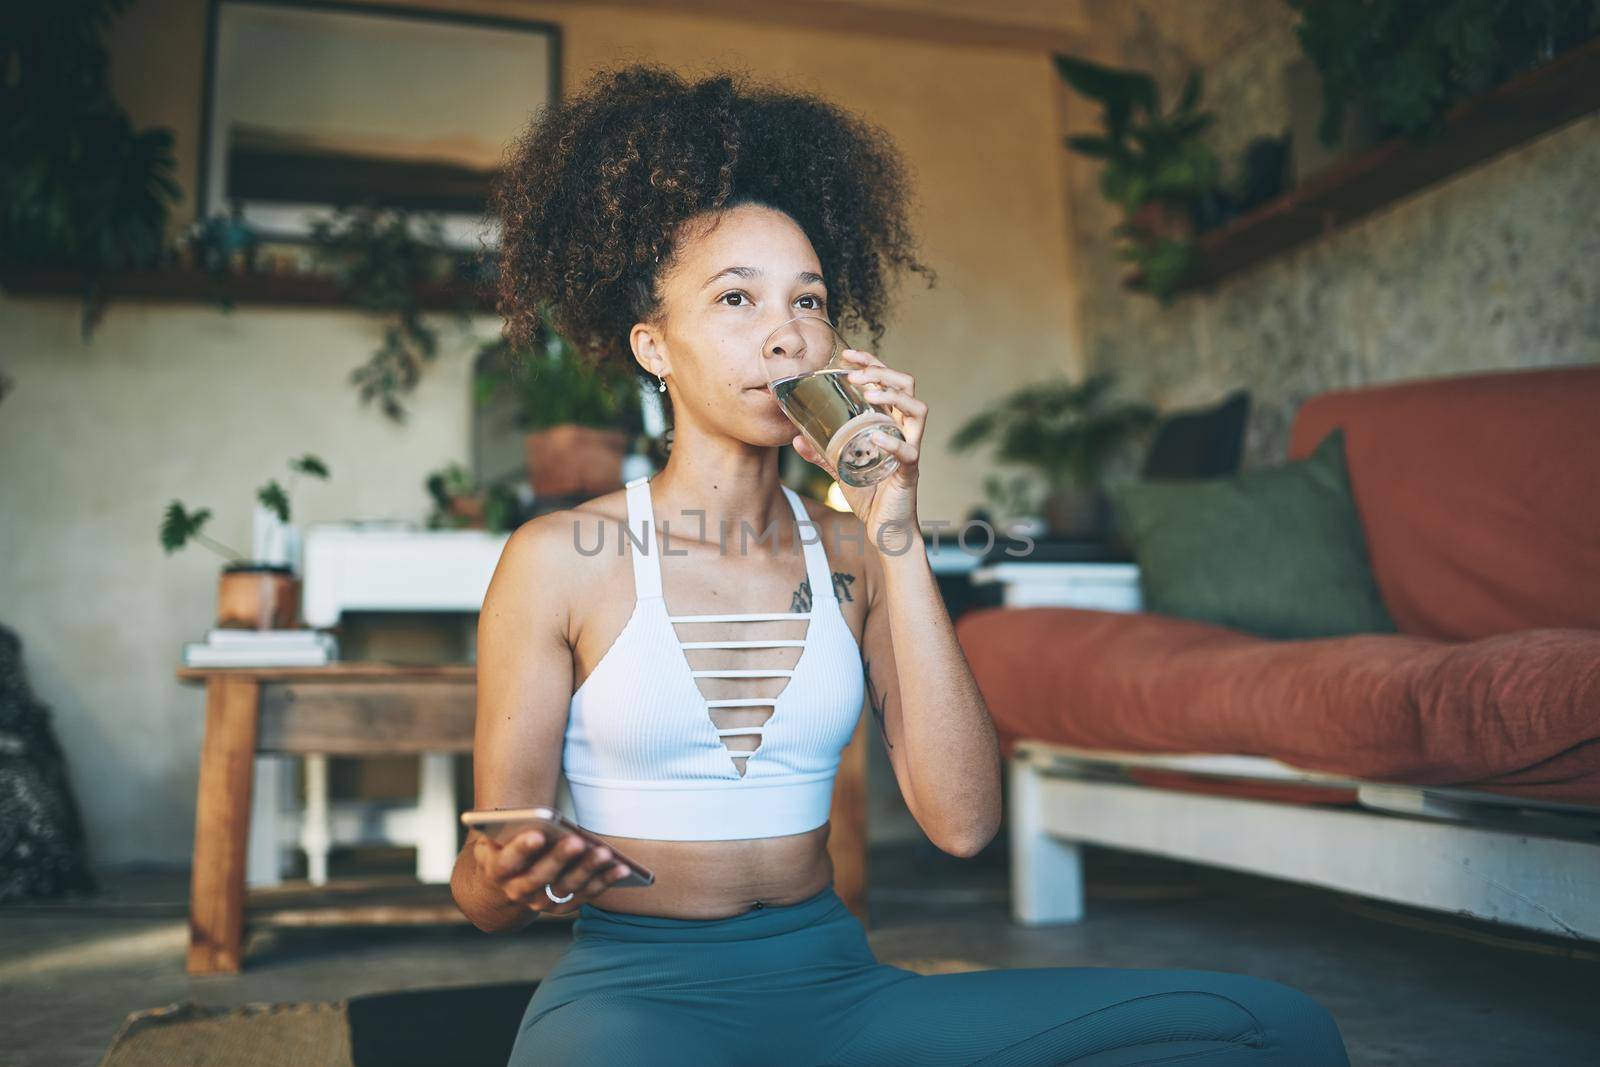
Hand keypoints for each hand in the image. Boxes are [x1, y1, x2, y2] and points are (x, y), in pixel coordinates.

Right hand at [471, 829, 631, 916]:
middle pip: (540, 876)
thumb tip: (532, 816)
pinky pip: (586, 894)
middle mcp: (518, 891)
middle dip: (560, 858)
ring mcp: (541, 902)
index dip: (522, 849)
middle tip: (578, 842)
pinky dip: (605, 881)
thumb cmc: (505, 848)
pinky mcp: (562, 906)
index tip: (538, 834)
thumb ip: (507, 828)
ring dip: (588, 870)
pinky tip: (622, 868)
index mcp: (498, 871)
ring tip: (605, 853)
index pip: (509, 861)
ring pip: (566, 887)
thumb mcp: (497, 837)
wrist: (503, 885)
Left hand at [790, 348, 922, 553]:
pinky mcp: (910, 472)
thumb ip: (821, 453)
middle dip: (882, 372)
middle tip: (854, 375)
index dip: (872, 364)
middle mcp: (904, 431)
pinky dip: (892, 442)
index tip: (848, 355)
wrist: (886, 531)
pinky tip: (875, 437)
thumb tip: (795, 437)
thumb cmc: (870, 496)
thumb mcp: (840, 468)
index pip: (889, 382)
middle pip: (907, 386)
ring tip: (869, 394)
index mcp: (890, 423)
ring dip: (893, 397)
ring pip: (917, 410)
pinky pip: (909, 452)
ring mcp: (910, 449)